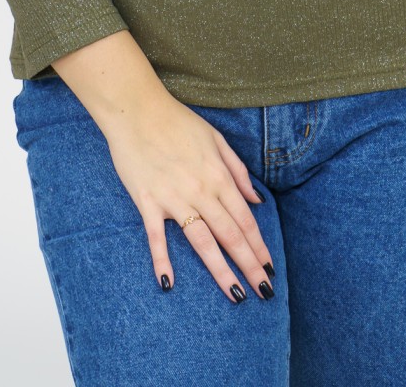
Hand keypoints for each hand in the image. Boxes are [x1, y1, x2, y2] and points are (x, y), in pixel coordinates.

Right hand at [101, 93, 275, 302]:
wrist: (137, 109)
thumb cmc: (177, 121)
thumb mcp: (216, 138)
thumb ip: (237, 170)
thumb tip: (257, 199)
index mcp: (218, 175)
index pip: (245, 219)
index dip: (259, 246)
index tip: (269, 268)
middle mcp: (200, 190)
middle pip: (230, 235)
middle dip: (249, 265)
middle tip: (264, 292)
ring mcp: (173, 198)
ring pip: (202, 242)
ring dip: (221, 271)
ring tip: (236, 295)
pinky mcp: (147, 202)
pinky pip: (156, 237)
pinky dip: (162, 260)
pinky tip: (168, 283)